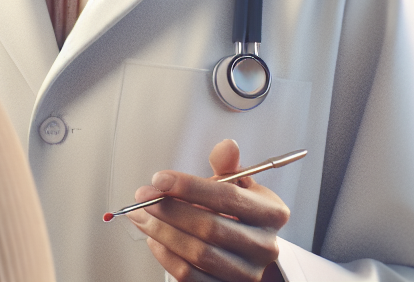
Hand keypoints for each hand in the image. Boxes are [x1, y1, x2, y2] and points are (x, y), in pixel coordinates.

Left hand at [128, 138, 289, 280]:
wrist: (249, 250)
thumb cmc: (240, 212)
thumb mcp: (240, 183)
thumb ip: (228, 165)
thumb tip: (227, 146)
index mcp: (271, 214)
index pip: (228, 198)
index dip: (190, 187)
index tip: (160, 178)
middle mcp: (264, 247)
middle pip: (210, 227)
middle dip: (170, 209)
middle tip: (143, 196)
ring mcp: (247, 273)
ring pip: (197, 254)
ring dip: (162, 232)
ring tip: (142, 215)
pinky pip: (191, 276)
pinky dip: (167, 256)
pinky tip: (154, 239)